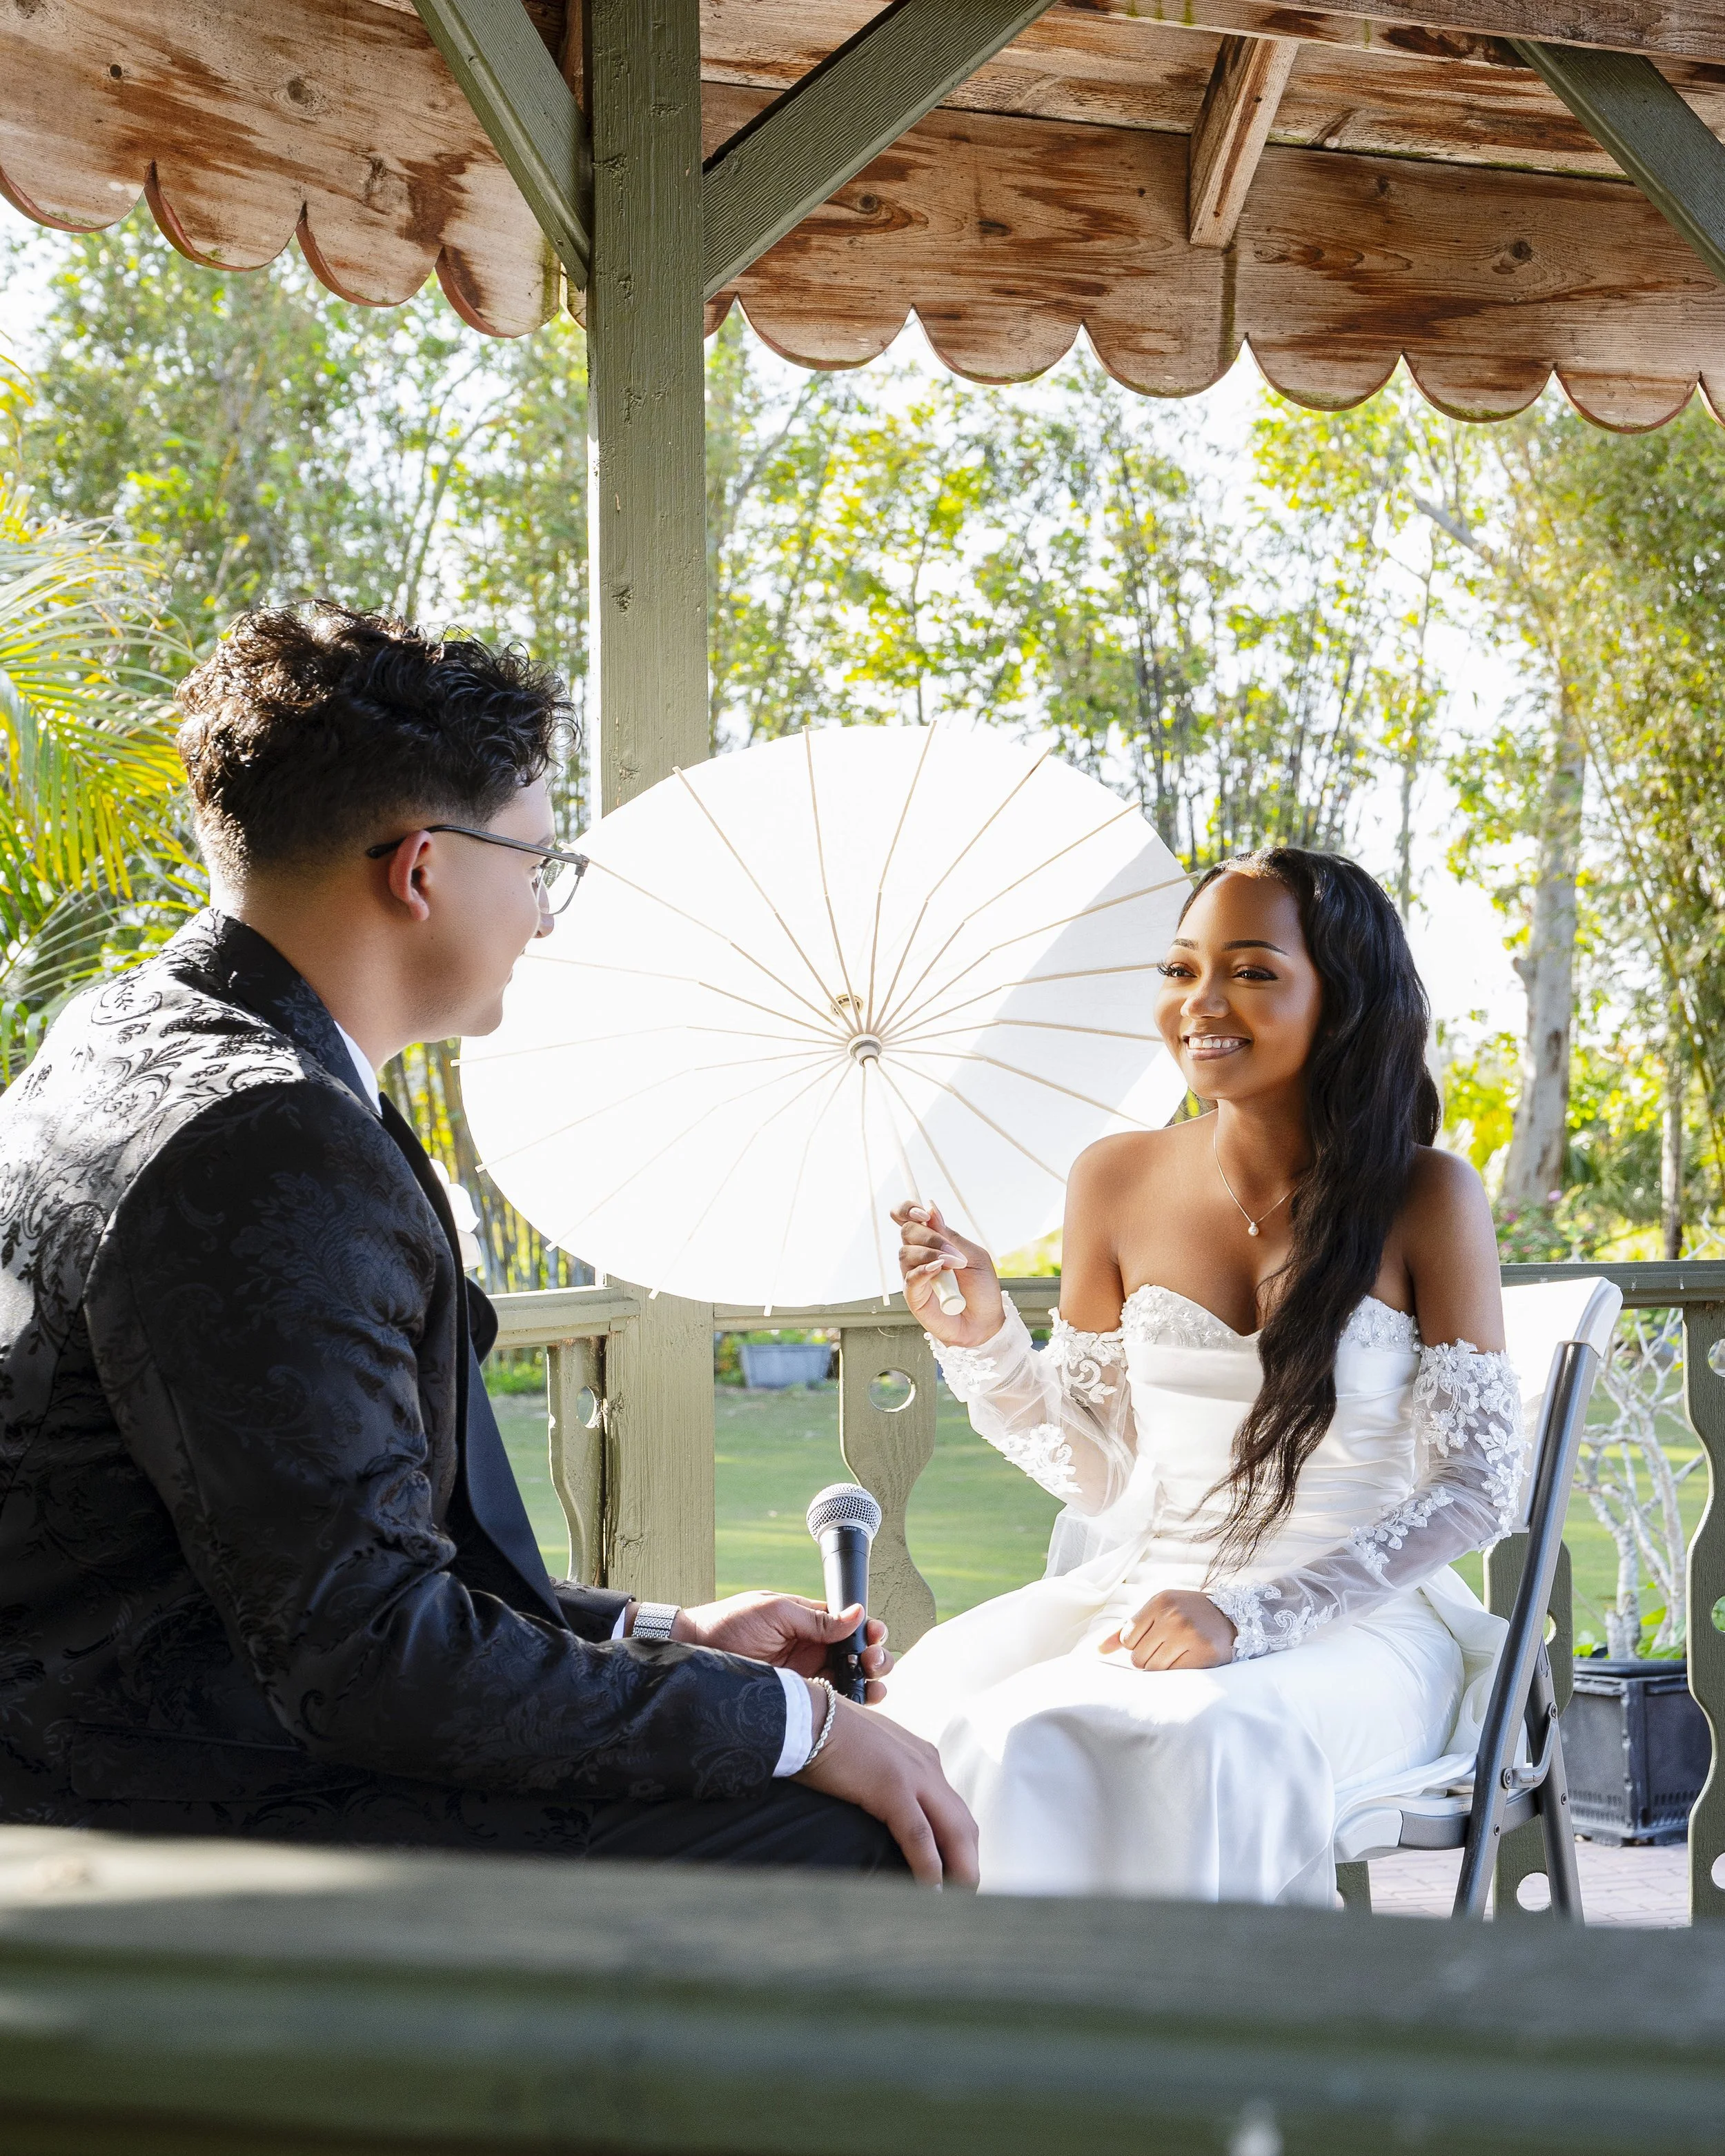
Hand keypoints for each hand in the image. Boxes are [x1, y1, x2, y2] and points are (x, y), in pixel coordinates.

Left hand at [673, 1592, 890, 1700]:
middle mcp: (811, 1649)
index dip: (867, 1630)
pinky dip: (851, 1702)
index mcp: (807, 1621)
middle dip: (874, 1655)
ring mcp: (805, 1675)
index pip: (849, 1625)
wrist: (695, 1653)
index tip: (874, 1635)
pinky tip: (861, 1700)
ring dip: (869, 1679)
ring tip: (873, 1680)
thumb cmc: (729, 1624)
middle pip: (855, 1653)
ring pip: (849, 1679)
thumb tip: (858, 1612)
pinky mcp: (797, 1699)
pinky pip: (830, 1702)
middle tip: (871, 1659)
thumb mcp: (775, 1613)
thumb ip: (816, 1618)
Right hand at [797, 1692, 979, 1887]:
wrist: (804, 1716)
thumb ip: (885, 1779)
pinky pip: (920, 1837)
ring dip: (959, 1871)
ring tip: (956, 1903)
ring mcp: (913, 1775)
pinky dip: (930, 1867)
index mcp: (922, 1757)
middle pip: (964, 1824)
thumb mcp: (869, 1756)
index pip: (953, 1810)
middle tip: (964, 1897)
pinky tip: (929, 1891)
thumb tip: (882, 1808)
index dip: (958, 1845)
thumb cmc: (826, 1738)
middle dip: (968, 1864)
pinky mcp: (892, 1788)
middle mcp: (927, 1765)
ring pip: (954, 1832)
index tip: (955, 1874)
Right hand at [892, 1199, 1003, 1346]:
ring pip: (905, 1252)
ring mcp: (914, 1274)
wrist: (985, 1322)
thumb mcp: (975, 1257)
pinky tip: (938, 1269)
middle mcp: (919, 1255)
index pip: (906, 1217)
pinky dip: (923, 1270)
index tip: (923, 1213)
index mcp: (932, 1241)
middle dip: (930, 1236)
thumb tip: (931, 1209)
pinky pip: (910, 1278)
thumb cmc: (981, 1289)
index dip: (908, 1210)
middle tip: (954, 1252)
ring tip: (953, 1265)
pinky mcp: (913, 1295)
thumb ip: (952, 1236)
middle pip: (906, 1231)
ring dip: (931, 1253)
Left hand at [1100, 1589, 1236, 1670]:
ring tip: (1176, 1654)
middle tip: (1167, 1648)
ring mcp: (1189, 1634)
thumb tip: (1097, 1650)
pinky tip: (1188, 1660)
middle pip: (1138, 1657)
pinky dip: (1178, 1673)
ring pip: (1154, 1669)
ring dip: (1162, 1668)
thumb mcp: (1157, 1611)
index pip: (1126, 1639)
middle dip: (1148, 1658)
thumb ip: (1126, 1629)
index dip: (1136, 1645)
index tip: (1152, 1639)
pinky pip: (1175, 1676)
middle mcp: (1173, 1616)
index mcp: (1159, 1602)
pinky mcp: (1204, 1654)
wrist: (1231, 1618)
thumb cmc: (1187, 1615)